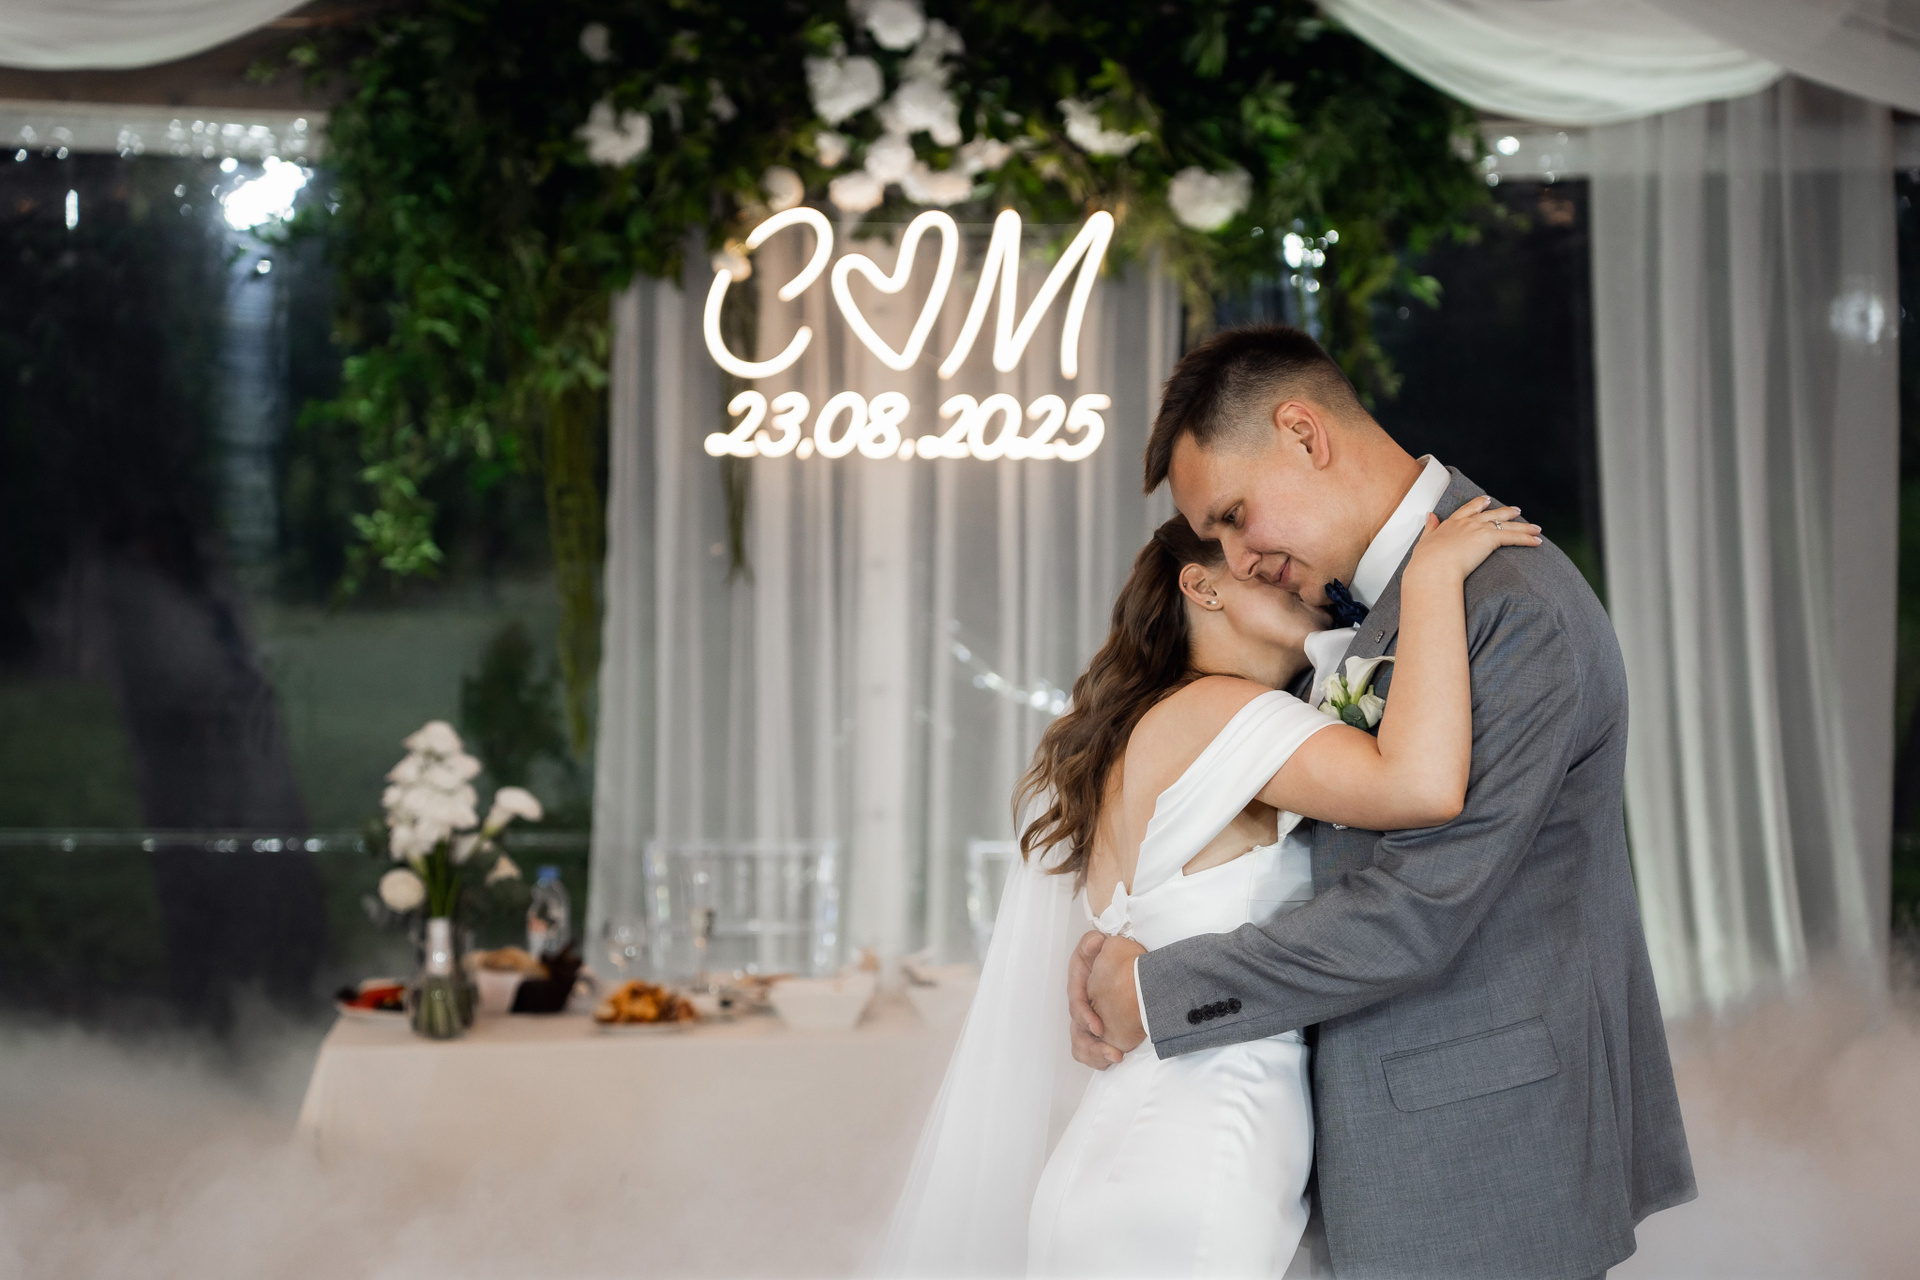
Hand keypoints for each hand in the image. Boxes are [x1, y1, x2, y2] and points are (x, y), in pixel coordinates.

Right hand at [1068, 931, 1121, 1068]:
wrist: (1116, 963)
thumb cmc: (1103, 954)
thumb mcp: (1096, 943)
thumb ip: (1092, 941)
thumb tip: (1096, 942)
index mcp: (1077, 986)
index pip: (1076, 1005)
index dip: (1084, 1017)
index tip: (1098, 1028)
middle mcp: (1079, 1005)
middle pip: (1077, 1032)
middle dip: (1093, 1046)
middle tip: (1114, 1053)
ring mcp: (1086, 1020)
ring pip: (1081, 1046)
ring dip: (1096, 1056)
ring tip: (1116, 1058)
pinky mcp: (1095, 1031)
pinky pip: (1090, 1052)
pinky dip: (1099, 1059)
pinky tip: (1115, 1059)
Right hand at [1406, 495, 1540, 583]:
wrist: (1433, 568)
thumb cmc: (1426, 561)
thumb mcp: (1424, 541)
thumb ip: (1429, 527)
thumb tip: (1430, 515)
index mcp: (1452, 523)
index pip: (1468, 509)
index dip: (1479, 504)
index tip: (1486, 500)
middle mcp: (1467, 523)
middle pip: (1492, 514)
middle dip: (1506, 512)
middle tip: (1516, 510)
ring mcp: (1479, 529)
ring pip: (1506, 525)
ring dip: (1523, 527)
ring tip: (1535, 528)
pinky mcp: (1489, 539)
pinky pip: (1513, 537)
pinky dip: (1526, 539)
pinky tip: (1537, 541)